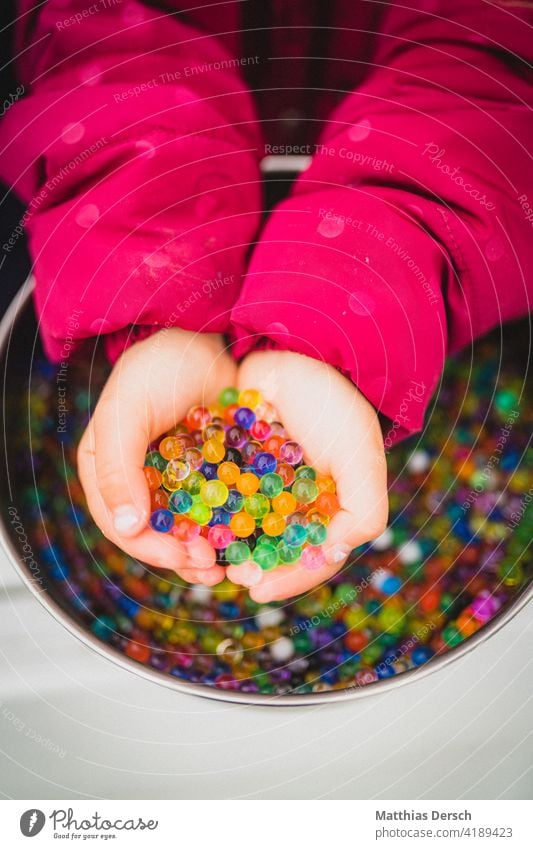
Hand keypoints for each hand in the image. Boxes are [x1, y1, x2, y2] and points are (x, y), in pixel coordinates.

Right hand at [77, 329, 235, 585]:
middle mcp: (138, 480)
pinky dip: (225, 529)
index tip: (179, 556)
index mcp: (106, 468)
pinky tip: (241, 541)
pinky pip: (214, 510)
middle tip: (210, 565)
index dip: (148, 548)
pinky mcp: (208, 472)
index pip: (120, 524)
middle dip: (180, 557)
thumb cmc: (159, 368)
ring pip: (184, 530)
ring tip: (225, 563)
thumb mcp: (128, 411)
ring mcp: (175, 478)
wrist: (209, 338)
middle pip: (153, 536)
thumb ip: (119, 467)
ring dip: (203, 552)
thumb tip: (126, 527)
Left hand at [226, 350, 388, 601]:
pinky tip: (190, 524)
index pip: (313, 556)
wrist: (294, 350)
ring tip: (204, 557)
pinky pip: (216, 494)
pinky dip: (205, 512)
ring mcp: (260, 483)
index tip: (260, 588)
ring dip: (224, 546)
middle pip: (273, 550)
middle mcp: (293, 501)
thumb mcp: (361, 455)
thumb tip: (337, 550)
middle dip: (251, 567)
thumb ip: (364, 508)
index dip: (289, 577)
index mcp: (327, 506)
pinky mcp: (230, 461)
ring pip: (241, 528)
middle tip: (230, 574)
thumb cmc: (334, 403)